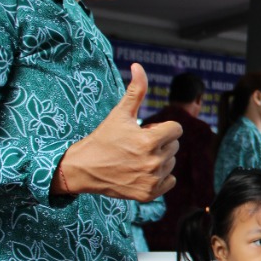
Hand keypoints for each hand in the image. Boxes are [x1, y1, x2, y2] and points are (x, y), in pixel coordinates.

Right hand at [56, 63, 182, 201]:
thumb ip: (135, 90)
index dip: (161, 128)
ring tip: (136, 158)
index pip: (176, 129)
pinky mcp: (149, 194)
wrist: (83, 169)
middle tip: (136, 145)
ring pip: (171, 162)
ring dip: (159, 158)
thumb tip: (138, 65)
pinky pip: (170, 181)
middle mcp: (153, 162)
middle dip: (159, 142)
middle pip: (174, 145)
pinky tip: (141, 171)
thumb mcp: (119, 113)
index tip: (145, 130)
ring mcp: (151, 180)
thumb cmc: (103, 139)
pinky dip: (160, 176)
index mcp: (149, 141)